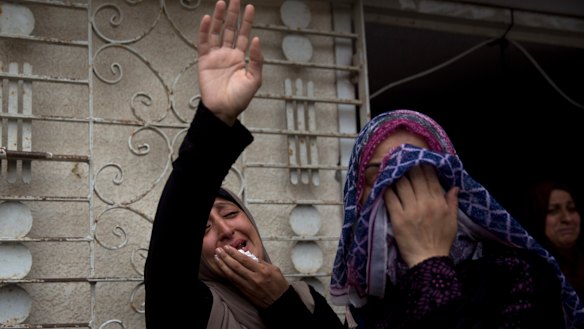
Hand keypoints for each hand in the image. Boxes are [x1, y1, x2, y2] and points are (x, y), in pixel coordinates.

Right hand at [197, 0, 262, 125]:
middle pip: (230, 29)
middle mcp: (227, 54)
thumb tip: (257, 40)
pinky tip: (207, 19)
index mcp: (240, 58)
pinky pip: (203, 43)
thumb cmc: (239, 99)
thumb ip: (256, 60)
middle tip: (235, 0)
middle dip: (233, 14)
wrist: (223, 110)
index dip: (247, 21)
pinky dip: (204, 31)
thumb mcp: (254, 79)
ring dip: (218, 18)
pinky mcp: (204, 61)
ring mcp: (215, 56)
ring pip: (216, 32)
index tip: (250, 8)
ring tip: (221, 3)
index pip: (244, 35)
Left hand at [214, 245, 288, 307]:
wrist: (279, 302)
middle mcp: (254, 278)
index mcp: (262, 270)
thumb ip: (262, 263)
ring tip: (217, 258)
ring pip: (232, 274)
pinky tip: (222, 269)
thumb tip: (251, 256)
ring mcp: (248, 286)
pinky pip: (234, 282)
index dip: (234, 253)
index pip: (245, 260)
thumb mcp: (275, 269)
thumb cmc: (279, 285)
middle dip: (226, 257)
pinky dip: (227, 275)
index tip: (227, 247)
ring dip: (223, 265)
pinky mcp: (245, 292)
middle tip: (218, 250)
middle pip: (236, 266)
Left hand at [384, 164, 458, 267]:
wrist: (428, 260)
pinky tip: (384, 184)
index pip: (430, 178)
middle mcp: (425, 203)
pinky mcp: (397, 218)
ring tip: (393, 171)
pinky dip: (386, 189)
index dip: (423, 167)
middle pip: (415, 178)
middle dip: (409, 168)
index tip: (417, 161)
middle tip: (403, 162)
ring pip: (402, 185)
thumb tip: (454, 187)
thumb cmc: (441, 241)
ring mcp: (410, 210)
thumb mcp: (452, 221)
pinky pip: (390, 198)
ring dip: (397, 176)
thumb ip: (452, 202)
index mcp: (439, 202)